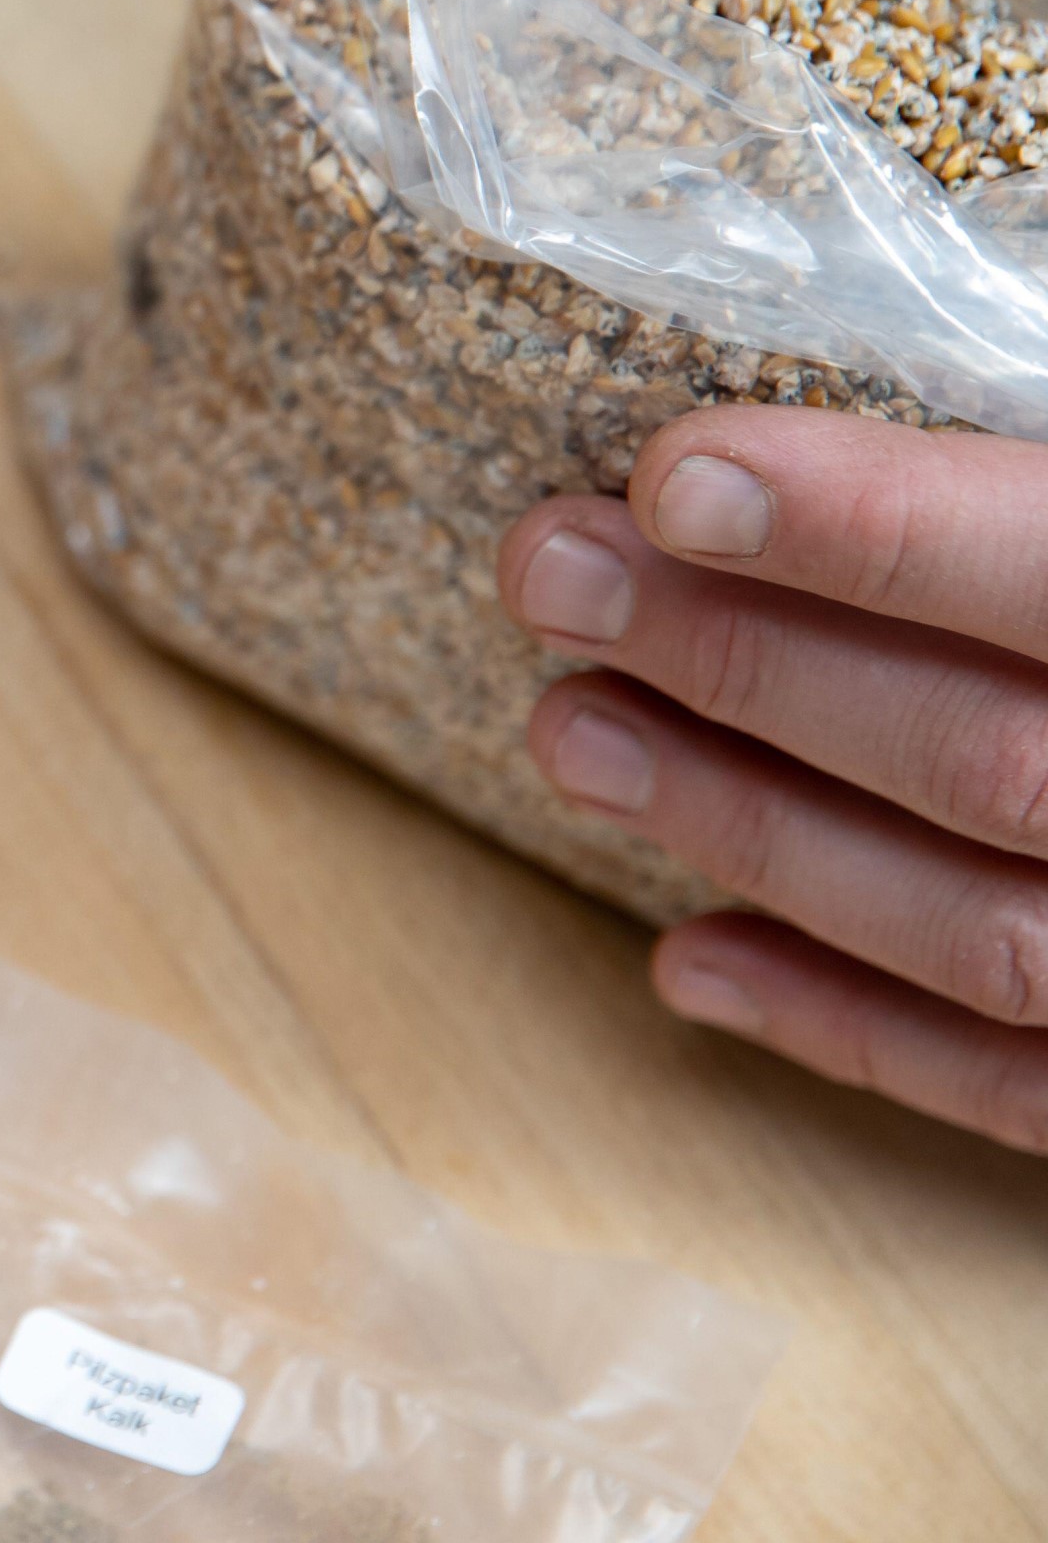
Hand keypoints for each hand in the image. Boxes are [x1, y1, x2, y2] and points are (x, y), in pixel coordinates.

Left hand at [500, 404, 1047, 1151]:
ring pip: (972, 927)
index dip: (864, 528)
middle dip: (737, 663)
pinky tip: (684, 963)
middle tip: (545, 573)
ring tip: (564, 732)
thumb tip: (749, 455)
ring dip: (746, 826)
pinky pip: (1015, 1088)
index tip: (669, 477)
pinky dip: (843, 1024)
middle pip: (974, 755)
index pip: (1044, 567)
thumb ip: (1013, 510)